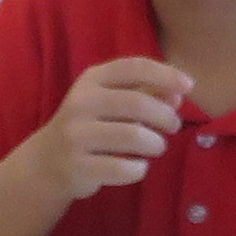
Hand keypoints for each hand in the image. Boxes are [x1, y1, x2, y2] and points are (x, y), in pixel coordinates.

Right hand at [34, 57, 188, 199]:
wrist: (46, 162)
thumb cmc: (89, 127)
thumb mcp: (111, 103)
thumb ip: (144, 94)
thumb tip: (179, 95)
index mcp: (91, 80)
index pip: (134, 67)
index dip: (166, 75)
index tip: (189, 87)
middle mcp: (81, 103)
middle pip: (138, 104)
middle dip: (165, 116)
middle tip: (173, 127)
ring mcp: (76, 135)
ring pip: (134, 137)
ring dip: (156, 144)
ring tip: (157, 147)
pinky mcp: (78, 166)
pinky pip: (123, 167)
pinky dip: (139, 169)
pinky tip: (138, 166)